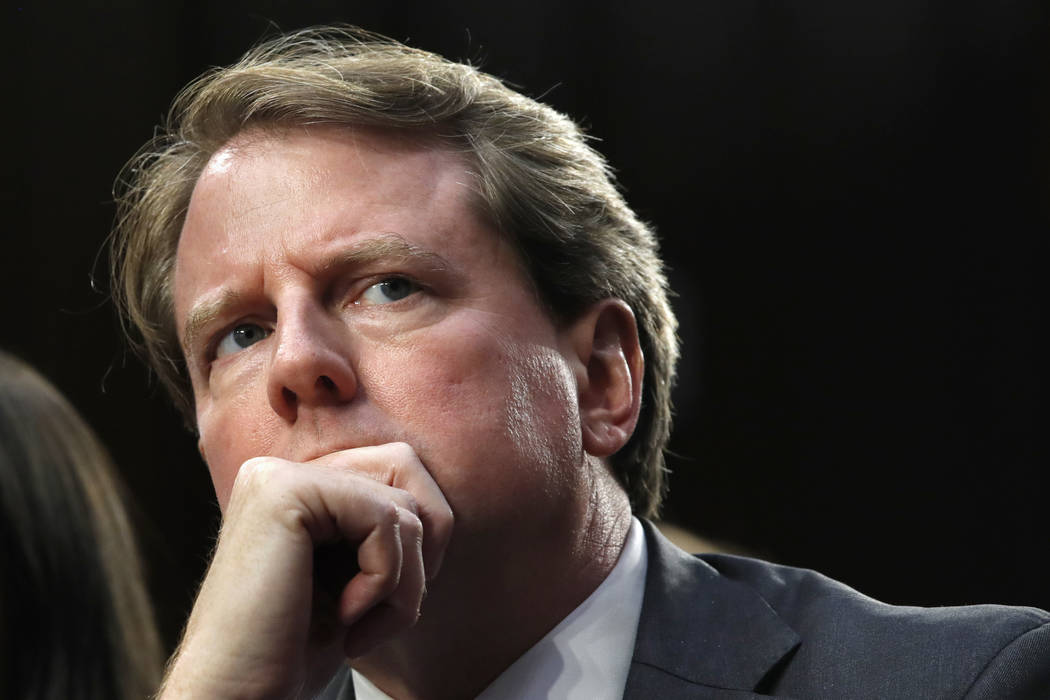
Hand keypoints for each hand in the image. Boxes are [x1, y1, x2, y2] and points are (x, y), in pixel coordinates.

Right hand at [159, 442, 453, 698]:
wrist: (238, 696)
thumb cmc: (296, 649)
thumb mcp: (354, 577)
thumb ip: (384, 532)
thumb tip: (440, 511)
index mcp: (297, 488)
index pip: (399, 475)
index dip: (422, 542)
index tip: (395, 602)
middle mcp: (282, 472)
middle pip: (406, 478)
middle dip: (418, 557)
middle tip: (387, 615)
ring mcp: (280, 477)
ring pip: (402, 509)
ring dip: (402, 584)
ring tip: (360, 627)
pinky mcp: (285, 493)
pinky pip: (384, 520)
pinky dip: (385, 580)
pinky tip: (344, 617)